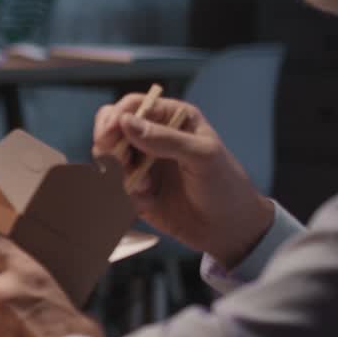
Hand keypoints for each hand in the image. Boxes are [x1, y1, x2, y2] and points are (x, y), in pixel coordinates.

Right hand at [93, 93, 273, 267]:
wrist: (230, 230)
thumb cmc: (226, 187)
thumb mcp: (202, 157)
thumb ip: (166, 138)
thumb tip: (126, 122)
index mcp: (173, 118)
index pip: (133, 106)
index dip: (116, 117)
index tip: (107, 135)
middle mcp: (154, 137)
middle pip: (112, 129)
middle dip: (109, 146)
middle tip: (116, 162)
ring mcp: (143, 163)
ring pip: (109, 159)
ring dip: (119, 173)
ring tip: (145, 188)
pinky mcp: (136, 189)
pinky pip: (114, 186)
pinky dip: (125, 195)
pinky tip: (148, 202)